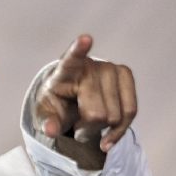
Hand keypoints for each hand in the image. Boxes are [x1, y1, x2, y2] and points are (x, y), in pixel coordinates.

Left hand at [34, 34, 136, 152]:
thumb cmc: (57, 105)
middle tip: (77, 124)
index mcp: (64, 71)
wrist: (71, 99)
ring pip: (115, 116)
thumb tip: (50, 130)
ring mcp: (110, 68)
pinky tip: (108, 136)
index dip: (79, 50)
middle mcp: (90, 66)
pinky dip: (119, 130)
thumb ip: (46, 122)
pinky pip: (130, 111)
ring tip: (89, 122)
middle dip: (87, 128)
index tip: (85, 39)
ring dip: (102, 129)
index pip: (71, 59)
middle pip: (96, 113)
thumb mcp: (45, 115)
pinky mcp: (126, 75)